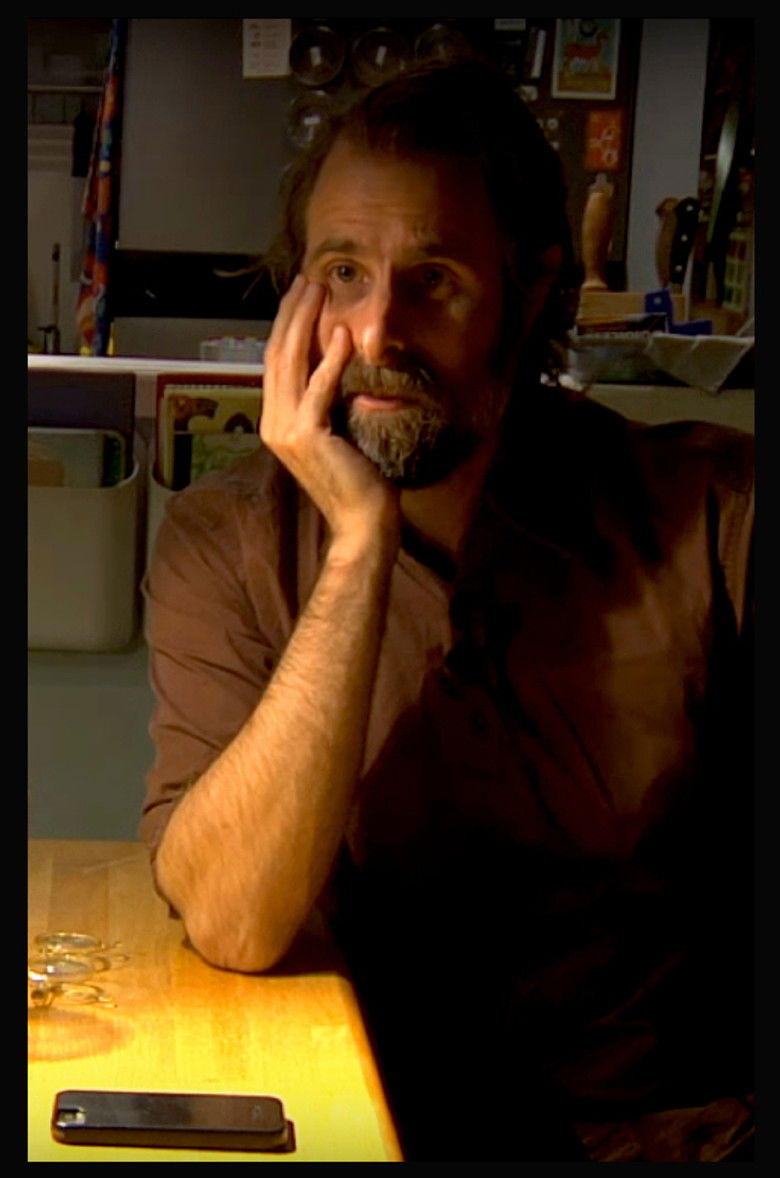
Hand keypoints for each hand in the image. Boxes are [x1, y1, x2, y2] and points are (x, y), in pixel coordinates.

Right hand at [261, 276, 399, 547]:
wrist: (362, 521)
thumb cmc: (358, 480)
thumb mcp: (336, 432)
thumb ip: (326, 402)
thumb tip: (335, 363)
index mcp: (276, 422)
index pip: (276, 362)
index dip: (287, 324)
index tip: (302, 294)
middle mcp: (273, 424)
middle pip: (277, 354)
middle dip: (292, 313)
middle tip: (308, 279)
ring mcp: (285, 431)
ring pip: (291, 363)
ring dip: (306, 323)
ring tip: (320, 291)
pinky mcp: (308, 436)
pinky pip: (319, 388)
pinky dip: (331, 360)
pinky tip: (342, 334)